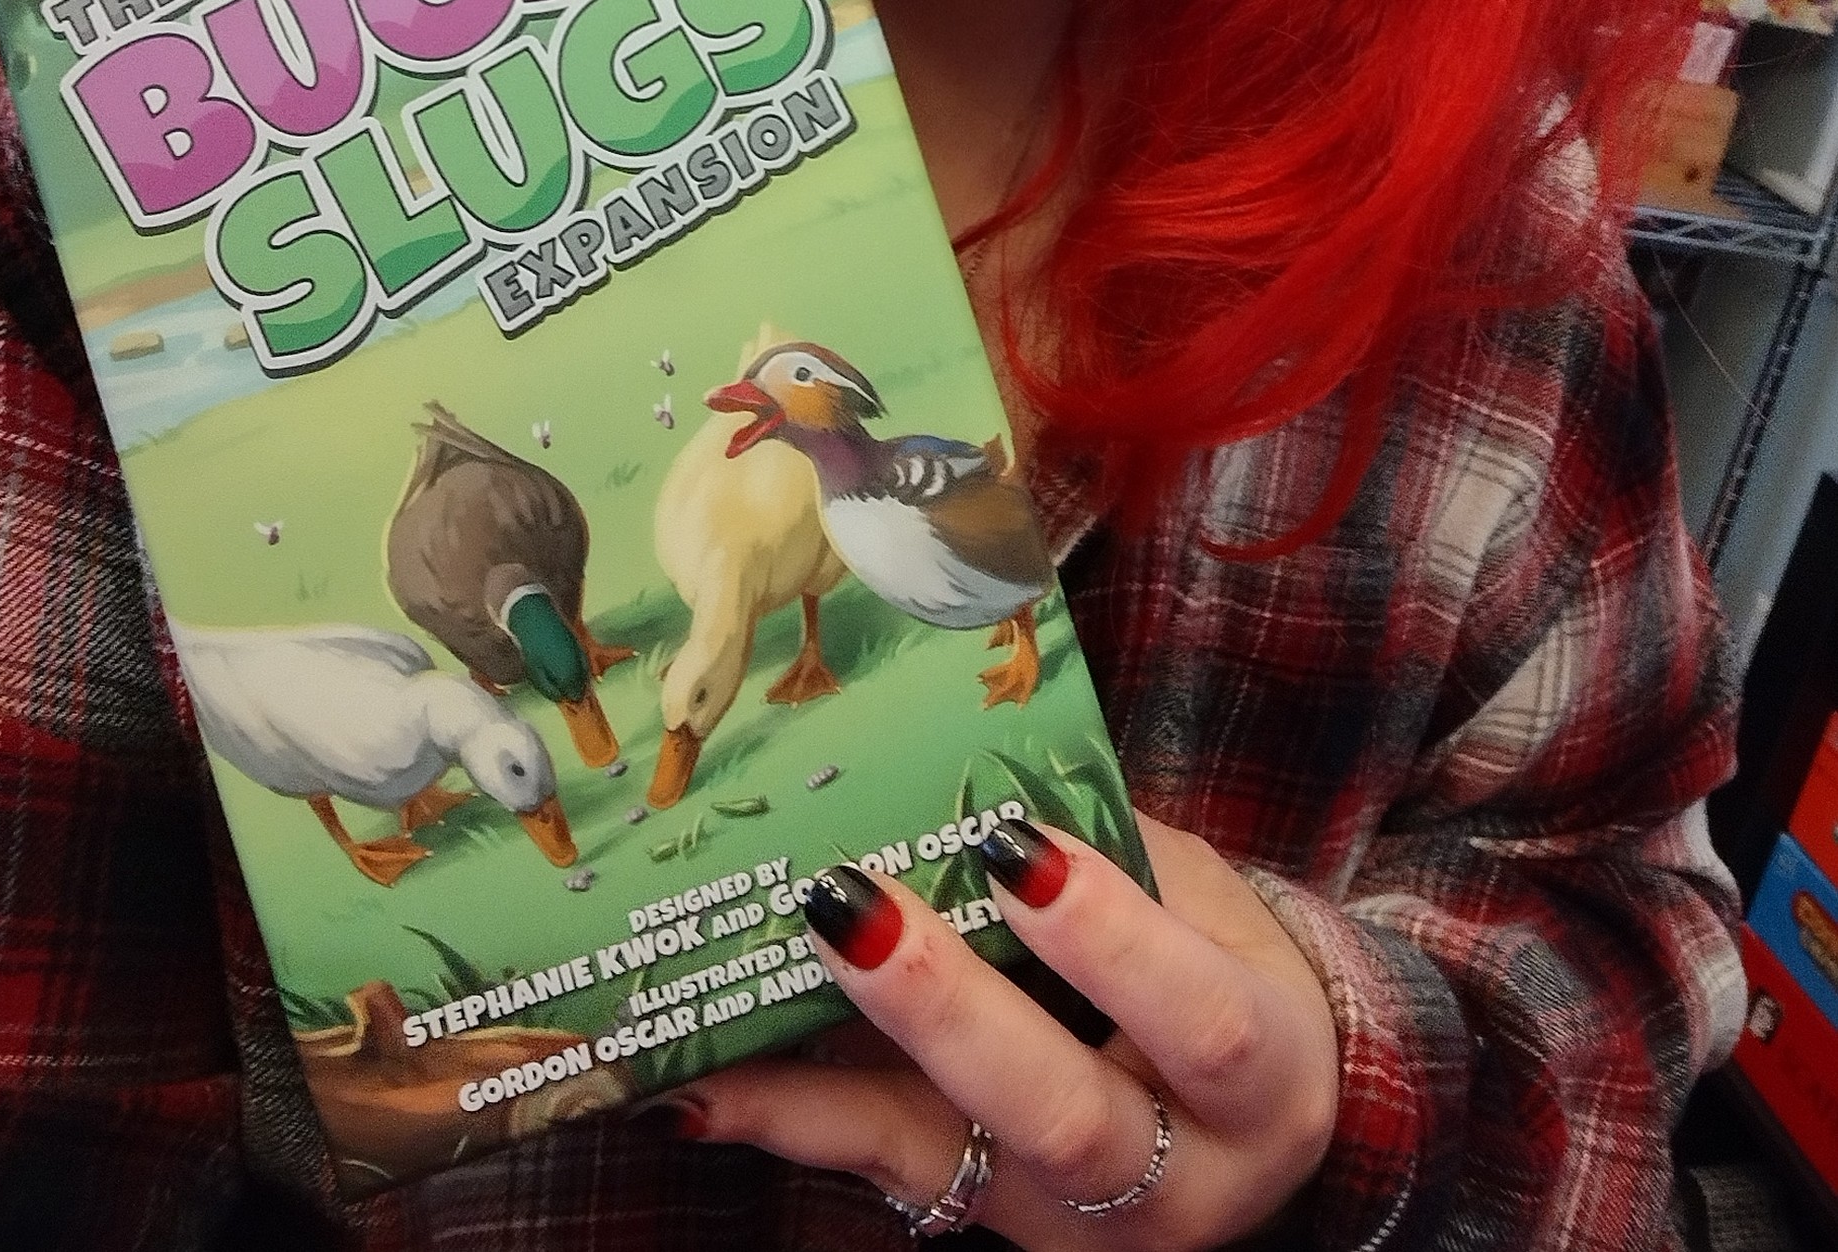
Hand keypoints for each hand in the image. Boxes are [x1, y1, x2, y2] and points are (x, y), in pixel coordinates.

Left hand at [669, 811, 1338, 1249]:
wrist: (1249, 1114)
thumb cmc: (1221, 967)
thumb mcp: (1205, 902)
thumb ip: (1112, 847)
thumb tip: (977, 756)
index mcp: (1264, 1083)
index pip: (1196, 1024)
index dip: (1108, 941)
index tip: (1016, 845)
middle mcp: (1178, 1184)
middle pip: (1059, 1118)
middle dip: (947, 1010)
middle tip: (856, 905)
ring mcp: (1072, 1226)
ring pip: (947, 1162)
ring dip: (831, 1081)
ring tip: (734, 1016)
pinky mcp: (987, 1225)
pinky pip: (881, 1173)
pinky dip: (788, 1122)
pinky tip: (697, 1085)